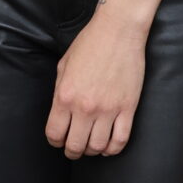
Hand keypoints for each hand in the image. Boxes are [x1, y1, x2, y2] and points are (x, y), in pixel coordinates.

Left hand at [47, 11, 145, 157]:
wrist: (118, 31)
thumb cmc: (89, 44)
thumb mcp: (64, 66)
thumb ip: (59, 92)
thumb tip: (59, 114)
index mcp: (64, 96)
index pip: (55, 134)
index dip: (55, 141)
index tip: (58, 140)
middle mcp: (85, 107)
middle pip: (75, 146)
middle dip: (72, 151)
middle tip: (74, 148)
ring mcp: (108, 109)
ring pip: (98, 147)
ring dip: (92, 151)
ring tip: (91, 146)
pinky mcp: (128, 108)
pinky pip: (120, 140)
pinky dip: (113, 149)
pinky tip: (108, 145)